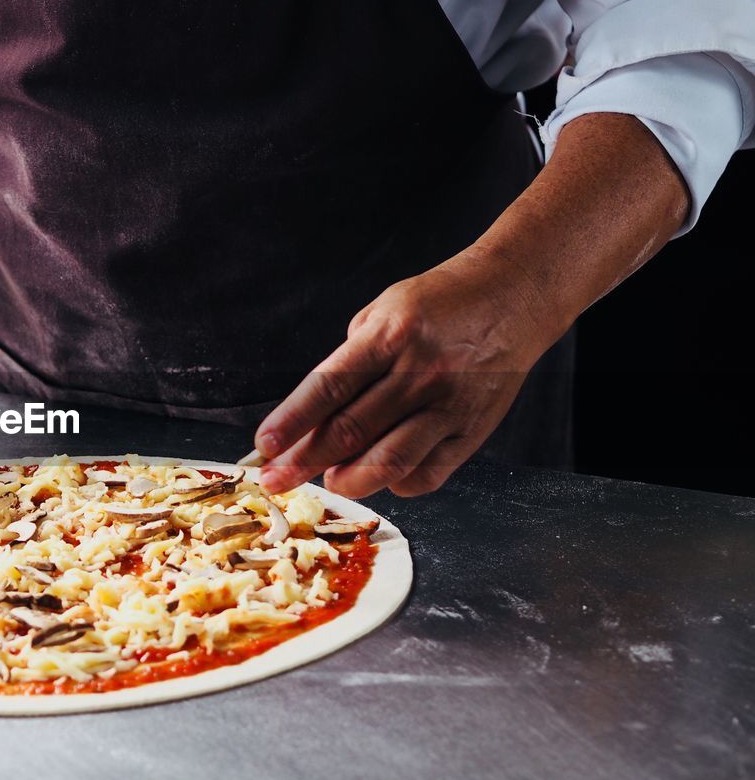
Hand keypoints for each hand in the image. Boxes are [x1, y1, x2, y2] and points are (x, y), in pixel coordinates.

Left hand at [254, 247, 565, 497]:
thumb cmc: (441, 303)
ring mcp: (451, 405)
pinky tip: (381, 475)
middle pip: (352, 431)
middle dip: (305, 460)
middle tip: (275, 480)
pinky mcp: (474, 430)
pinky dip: (397, 483)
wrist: (516, 296)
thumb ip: (352, 360)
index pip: (329, 386)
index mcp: (391, 335)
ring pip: (390, 461)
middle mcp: (421, 372)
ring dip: (349, 480)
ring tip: (329, 480)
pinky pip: (428, 473)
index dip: (293, 421)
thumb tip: (314, 417)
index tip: (263, 446)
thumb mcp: (385, 310)